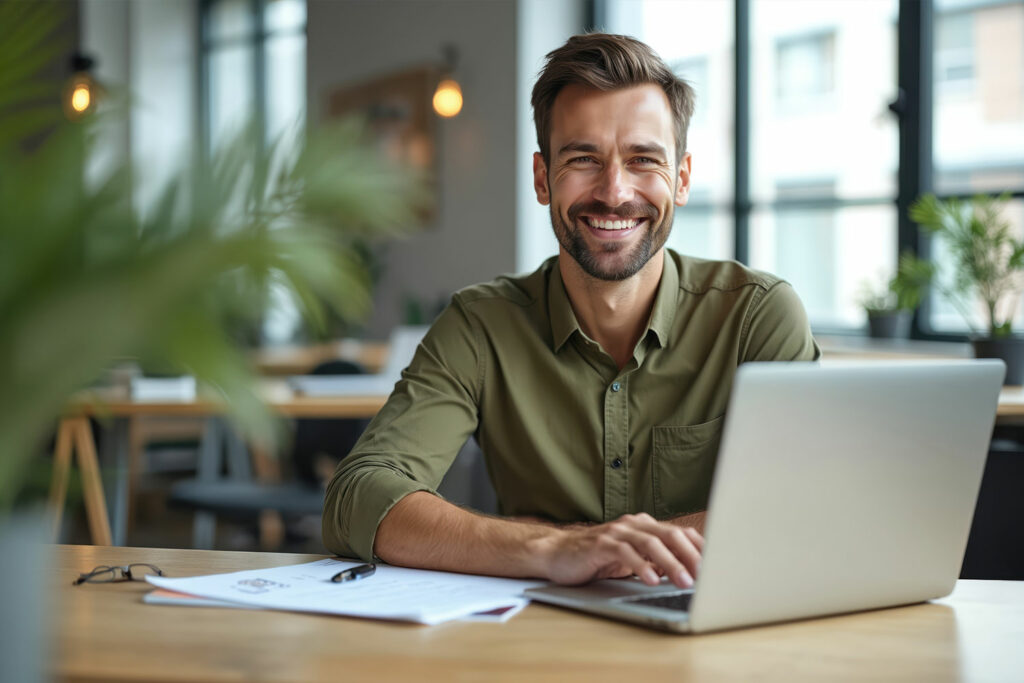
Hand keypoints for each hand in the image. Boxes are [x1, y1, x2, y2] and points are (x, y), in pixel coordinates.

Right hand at [538, 513, 702, 588]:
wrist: (557, 554)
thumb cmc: (597, 559)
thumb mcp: (632, 559)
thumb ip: (656, 561)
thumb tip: (688, 574)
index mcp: (644, 526)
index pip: (680, 533)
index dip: (700, 548)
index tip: (718, 566)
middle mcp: (633, 524)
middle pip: (670, 535)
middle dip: (691, 556)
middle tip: (707, 576)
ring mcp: (616, 532)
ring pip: (650, 543)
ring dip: (671, 563)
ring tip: (684, 581)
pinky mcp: (600, 544)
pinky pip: (625, 553)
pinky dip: (640, 566)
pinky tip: (651, 580)